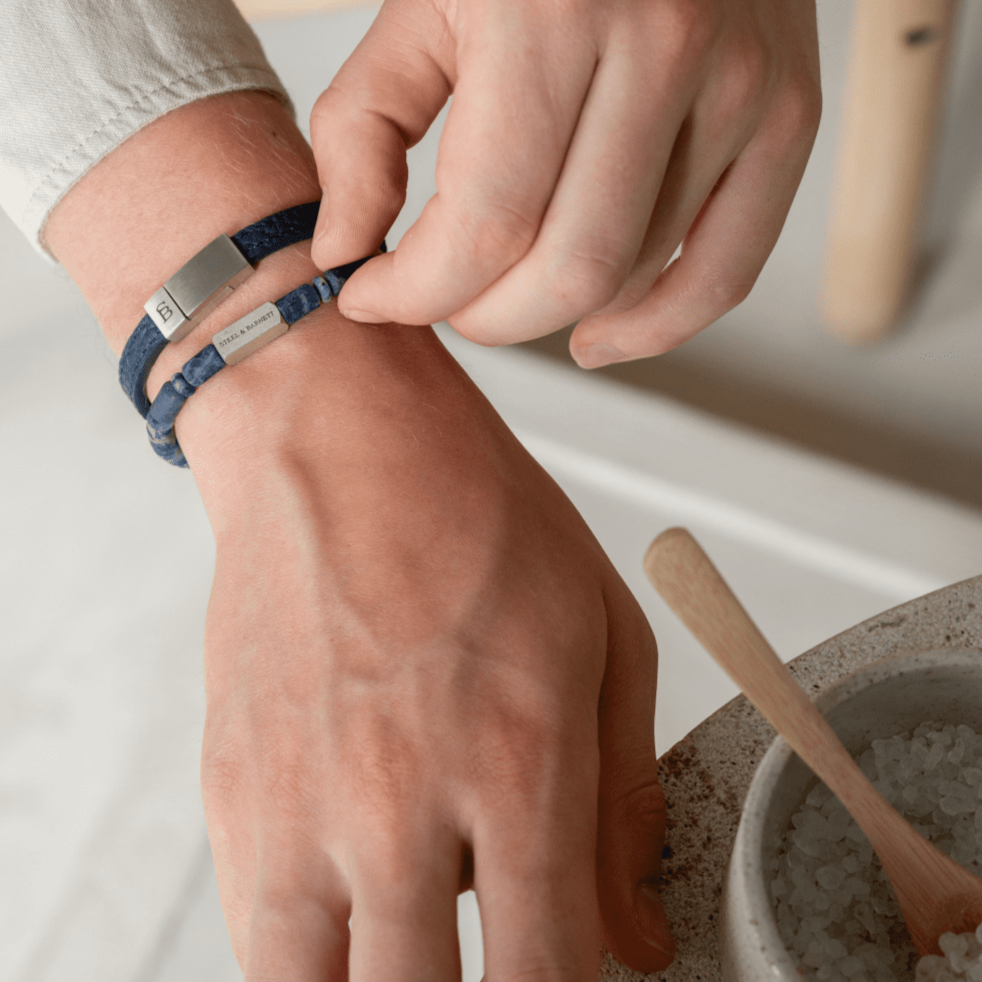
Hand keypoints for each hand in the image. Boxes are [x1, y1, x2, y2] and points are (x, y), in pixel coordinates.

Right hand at [194, 315, 674, 978]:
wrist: (337, 443)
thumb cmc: (475, 517)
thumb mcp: (602, 634)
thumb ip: (623, 802)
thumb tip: (631, 937)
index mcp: (515, 761)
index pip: (546, 979)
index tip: (573, 978)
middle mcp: (395, 802)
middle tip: (495, 960)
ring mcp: (297, 804)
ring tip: (417, 944)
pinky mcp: (231, 794)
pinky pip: (261, 941)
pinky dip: (316, 952)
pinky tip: (356, 896)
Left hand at [309, 0, 820, 366]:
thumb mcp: (421, 1)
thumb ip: (361, 127)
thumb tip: (345, 247)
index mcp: (553, 16)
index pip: (484, 223)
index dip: (413, 291)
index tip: (372, 296)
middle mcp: (664, 49)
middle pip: (565, 272)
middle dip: (480, 316)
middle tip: (441, 298)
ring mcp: (741, 87)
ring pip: (631, 278)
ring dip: (548, 314)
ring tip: (503, 292)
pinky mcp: (785, 117)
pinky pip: (723, 272)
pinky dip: (654, 327)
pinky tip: (596, 337)